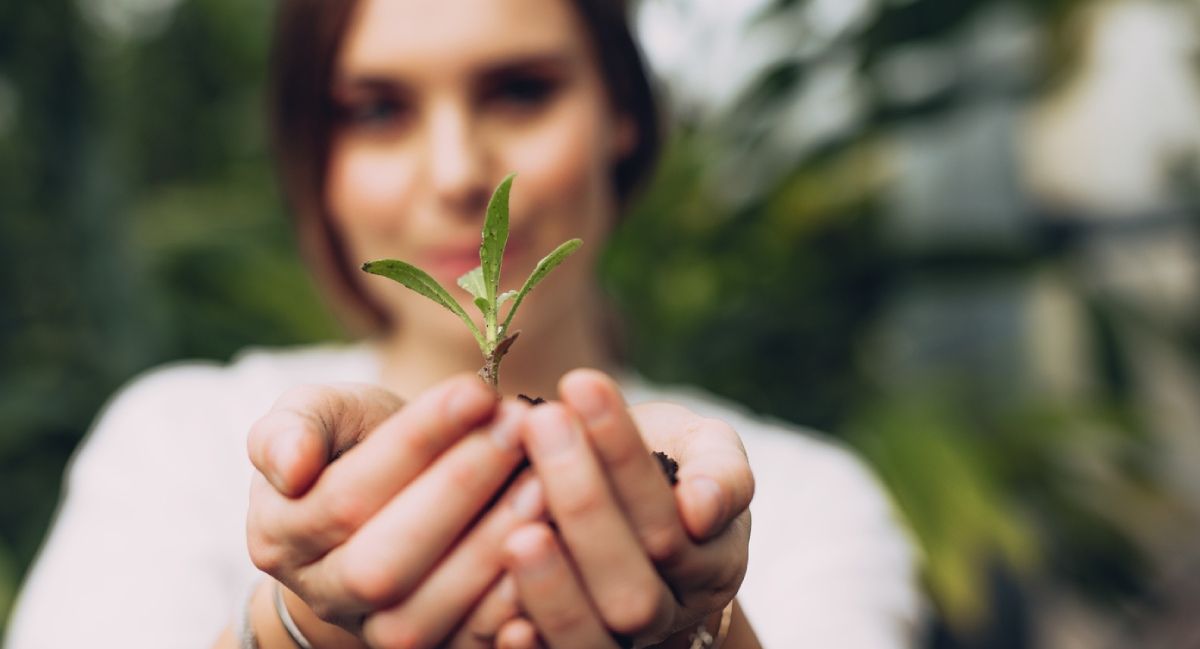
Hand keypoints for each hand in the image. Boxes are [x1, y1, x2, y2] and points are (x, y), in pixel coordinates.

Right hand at [245, 375, 543, 647]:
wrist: (395, 505)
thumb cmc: (361, 447)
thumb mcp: (326, 416)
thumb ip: (296, 425)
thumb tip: (291, 465)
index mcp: (281, 534)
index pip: (347, 493)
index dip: (416, 441)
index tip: (478, 390)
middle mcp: (322, 595)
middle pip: (382, 562)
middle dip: (458, 490)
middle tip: (519, 429)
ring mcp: (374, 635)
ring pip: (423, 615)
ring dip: (490, 548)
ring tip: (544, 481)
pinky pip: (466, 648)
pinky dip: (510, 611)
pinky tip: (553, 551)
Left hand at [494, 370, 753, 647]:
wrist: (623, 506)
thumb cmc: (660, 463)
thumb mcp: (702, 449)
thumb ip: (718, 470)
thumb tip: (700, 508)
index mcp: (713, 558)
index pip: (667, 514)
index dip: (623, 453)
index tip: (580, 383)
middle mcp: (672, 611)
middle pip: (633, 584)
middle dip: (584, 503)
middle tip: (540, 425)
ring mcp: (624, 644)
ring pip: (596, 635)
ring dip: (554, 585)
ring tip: (516, 528)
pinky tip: (504, 621)